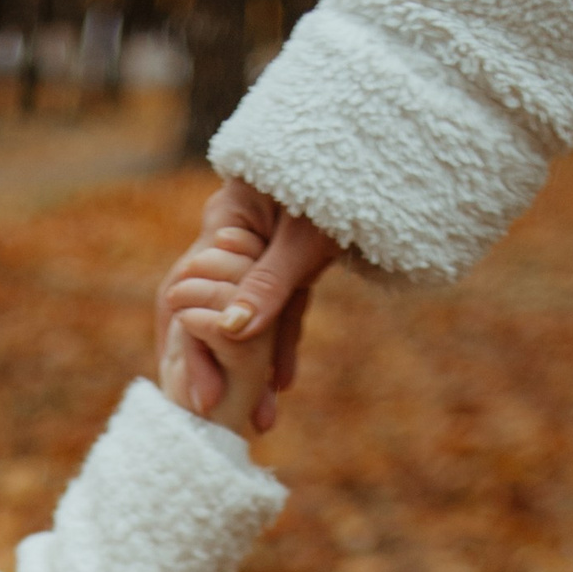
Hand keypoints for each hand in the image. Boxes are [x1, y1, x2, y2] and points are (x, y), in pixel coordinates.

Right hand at [165, 177, 342, 431]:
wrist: (381, 156)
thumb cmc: (341, 180)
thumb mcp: (304, 238)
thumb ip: (268, 283)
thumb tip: (235, 331)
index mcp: (225, 219)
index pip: (192, 291)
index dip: (191, 345)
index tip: (199, 392)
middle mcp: (234, 237)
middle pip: (211, 308)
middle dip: (212, 363)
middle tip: (211, 411)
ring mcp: (261, 249)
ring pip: (248, 315)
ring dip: (251, 365)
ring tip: (259, 415)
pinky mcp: (290, 259)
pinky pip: (280, 307)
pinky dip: (281, 342)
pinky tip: (281, 383)